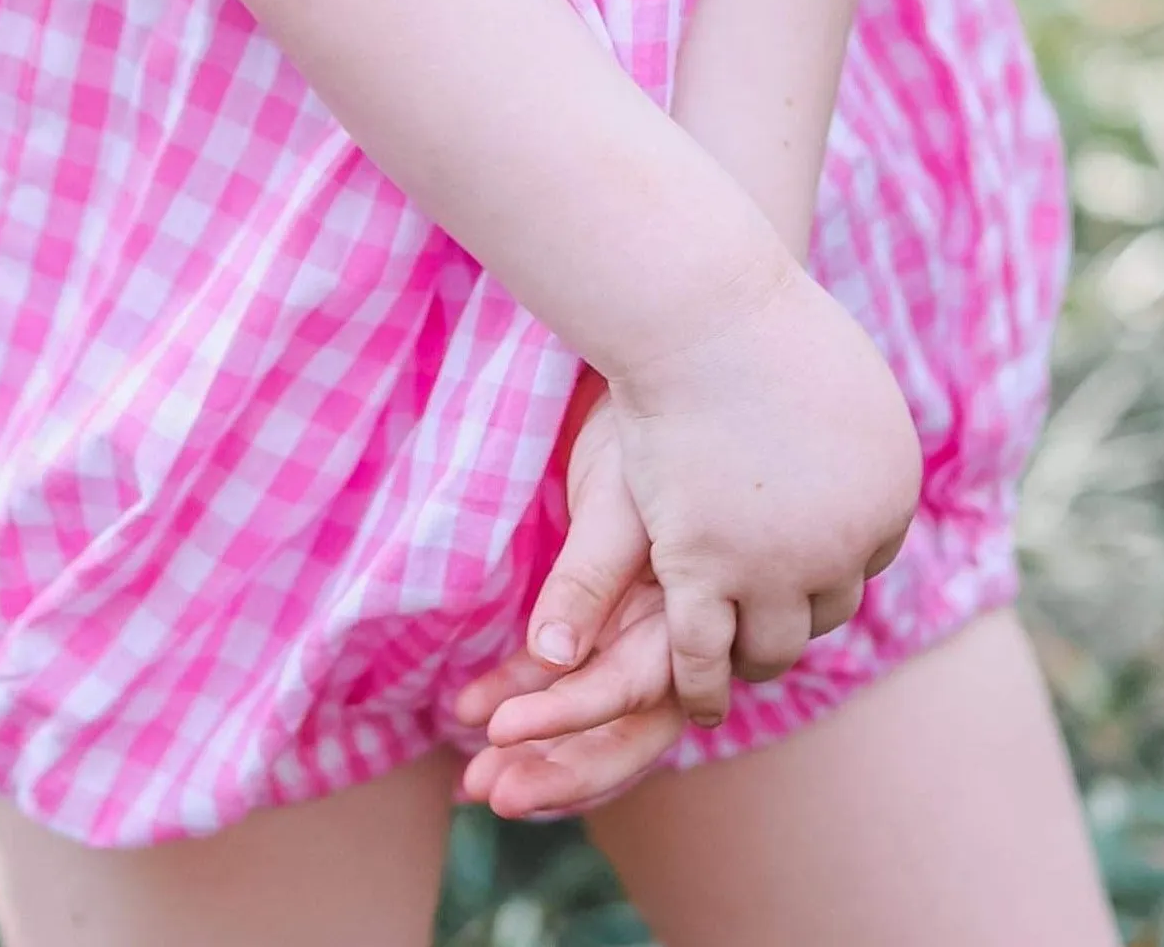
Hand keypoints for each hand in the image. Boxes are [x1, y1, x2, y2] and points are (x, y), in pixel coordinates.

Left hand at [455, 393, 683, 816]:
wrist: (680, 370)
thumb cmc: (654, 428)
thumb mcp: (620, 499)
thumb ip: (591, 579)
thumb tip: (553, 656)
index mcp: (697, 611)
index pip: (634, 692)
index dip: (568, 719)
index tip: (498, 732)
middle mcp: (681, 633)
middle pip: (628, 727)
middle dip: (559, 767)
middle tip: (488, 793)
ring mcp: (651, 625)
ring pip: (600, 710)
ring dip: (541, 746)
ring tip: (473, 782)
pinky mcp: (618, 608)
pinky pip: (574, 667)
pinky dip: (526, 691)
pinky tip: (466, 710)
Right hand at [601, 265, 915, 725]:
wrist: (703, 312)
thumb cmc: (764, 327)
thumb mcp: (848, 383)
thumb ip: (861, 441)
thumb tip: (865, 468)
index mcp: (890, 495)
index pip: (864, 558)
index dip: (825, 560)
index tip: (795, 560)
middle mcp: (846, 544)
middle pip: (827, 609)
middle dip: (795, 610)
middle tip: (762, 615)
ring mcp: (774, 565)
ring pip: (772, 648)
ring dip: (754, 661)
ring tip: (731, 666)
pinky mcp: (703, 571)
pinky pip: (702, 655)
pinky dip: (699, 685)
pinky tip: (695, 699)